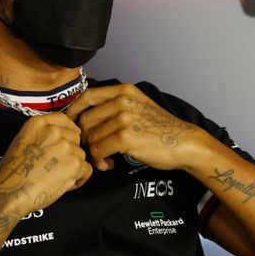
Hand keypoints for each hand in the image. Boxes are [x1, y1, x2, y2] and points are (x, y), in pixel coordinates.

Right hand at [0, 113, 92, 216]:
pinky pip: (86, 170)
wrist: (10, 194)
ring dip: (73, 167)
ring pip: (81, 155)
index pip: (64, 119)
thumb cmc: (13, 173)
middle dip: (70, 151)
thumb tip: (63, 134)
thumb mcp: (23, 141)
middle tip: (55, 166)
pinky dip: (79, 179)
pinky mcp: (74, 164)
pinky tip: (65, 184)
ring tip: (55, 177)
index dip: (69, 130)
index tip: (69, 138)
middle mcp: (54, 131)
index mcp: (38, 123)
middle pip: (74, 138)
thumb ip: (43, 133)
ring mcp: (65, 147)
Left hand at [66, 84, 201, 171]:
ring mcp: (124, 118)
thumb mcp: (139, 106)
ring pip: (91, 138)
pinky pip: (98, 150)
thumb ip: (116, 105)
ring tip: (107, 159)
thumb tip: (86, 116)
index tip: (71, 124)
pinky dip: (100, 161)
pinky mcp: (125, 137)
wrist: (183, 142)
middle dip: (86, 138)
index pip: (87, 96)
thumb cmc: (161, 128)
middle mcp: (123, 101)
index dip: (74, 111)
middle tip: (96, 149)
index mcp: (124, 91)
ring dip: (95, 153)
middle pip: (85, 120)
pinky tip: (109, 164)